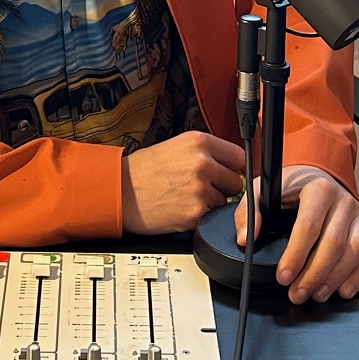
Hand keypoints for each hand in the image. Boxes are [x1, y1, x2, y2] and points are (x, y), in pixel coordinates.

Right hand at [122, 131, 245, 234]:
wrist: (119, 193)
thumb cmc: (143, 171)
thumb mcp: (176, 147)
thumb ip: (206, 153)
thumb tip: (232, 166)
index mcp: (199, 142)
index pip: (239, 156)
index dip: (232, 168)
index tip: (225, 173)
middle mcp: (202, 163)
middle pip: (236, 181)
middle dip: (221, 187)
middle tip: (197, 188)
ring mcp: (200, 189)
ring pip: (224, 201)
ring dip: (209, 203)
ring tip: (183, 197)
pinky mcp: (195, 212)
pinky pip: (211, 217)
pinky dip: (199, 217)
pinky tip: (180, 209)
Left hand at [234, 166, 358, 301]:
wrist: (317, 176)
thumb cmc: (292, 187)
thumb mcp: (263, 190)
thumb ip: (250, 212)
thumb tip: (246, 239)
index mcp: (318, 189)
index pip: (308, 227)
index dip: (296, 256)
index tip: (283, 277)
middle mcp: (343, 202)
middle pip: (333, 244)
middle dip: (314, 275)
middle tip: (297, 293)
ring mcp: (358, 216)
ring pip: (354, 252)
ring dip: (335, 279)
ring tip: (316, 295)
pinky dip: (357, 277)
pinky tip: (341, 290)